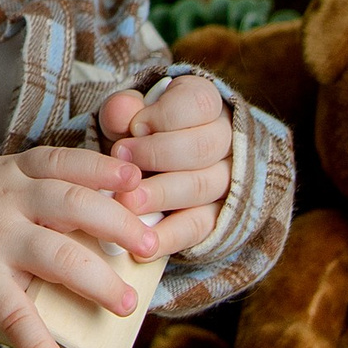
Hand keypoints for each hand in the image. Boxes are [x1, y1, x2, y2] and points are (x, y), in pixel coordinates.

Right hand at [0, 145, 157, 347]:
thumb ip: (37, 190)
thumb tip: (111, 206)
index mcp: (15, 174)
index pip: (66, 163)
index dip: (105, 170)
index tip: (138, 182)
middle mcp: (8, 202)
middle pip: (74, 205)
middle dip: (119, 225)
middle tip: (152, 247)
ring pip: (56, 255)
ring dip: (98, 281)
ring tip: (128, 305)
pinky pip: (14, 315)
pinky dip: (40, 346)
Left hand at [97, 74, 232, 261]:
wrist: (142, 169)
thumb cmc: (134, 133)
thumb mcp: (125, 115)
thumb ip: (122, 110)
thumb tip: (123, 112)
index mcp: (204, 103)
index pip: (200, 104)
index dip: (164, 116)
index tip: (134, 127)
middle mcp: (225, 139)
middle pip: (203, 147)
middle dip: (157, 155)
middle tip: (121, 162)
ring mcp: (226, 180)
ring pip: (203, 187)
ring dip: (161, 195)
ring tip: (126, 201)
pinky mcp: (217, 218)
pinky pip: (199, 227)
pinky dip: (168, 236)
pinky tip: (141, 244)